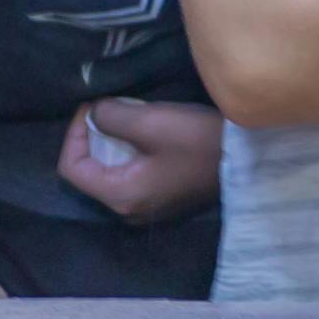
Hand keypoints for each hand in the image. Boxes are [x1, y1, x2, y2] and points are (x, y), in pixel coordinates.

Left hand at [59, 96, 223, 221]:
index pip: (71, 168)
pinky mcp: (161, 201)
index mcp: (120, 196)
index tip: (92, 106)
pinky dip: (127, 155)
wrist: (248, 161)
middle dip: (91, 138)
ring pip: (109, 175)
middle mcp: (127, 211)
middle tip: (107, 108)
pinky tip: (142, 135)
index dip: (73, 133)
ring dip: (110, 144)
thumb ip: (110, 116)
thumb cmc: (197, 141)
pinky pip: (129, 178)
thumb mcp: (149, 121)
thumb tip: (95, 114)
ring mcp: (146, 210)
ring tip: (125, 117)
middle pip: (88, 174)